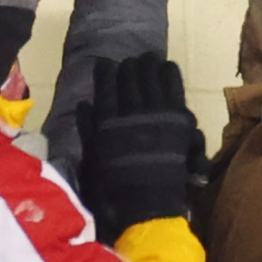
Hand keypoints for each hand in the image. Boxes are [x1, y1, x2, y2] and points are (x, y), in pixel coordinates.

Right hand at [77, 53, 199, 242]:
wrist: (149, 202)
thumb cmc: (117, 184)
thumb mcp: (94, 157)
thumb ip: (87, 129)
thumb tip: (84, 104)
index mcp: (109, 121)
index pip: (106, 85)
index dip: (106, 71)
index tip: (105, 64)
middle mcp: (131, 112)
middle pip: (130, 77)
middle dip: (129, 66)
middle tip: (130, 62)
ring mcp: (156, 113)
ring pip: (151, 76)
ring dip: (148, 65)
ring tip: (148, 59)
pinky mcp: (177, 118)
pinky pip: (174, 87)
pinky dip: (170, 74)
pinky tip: (168, 67)